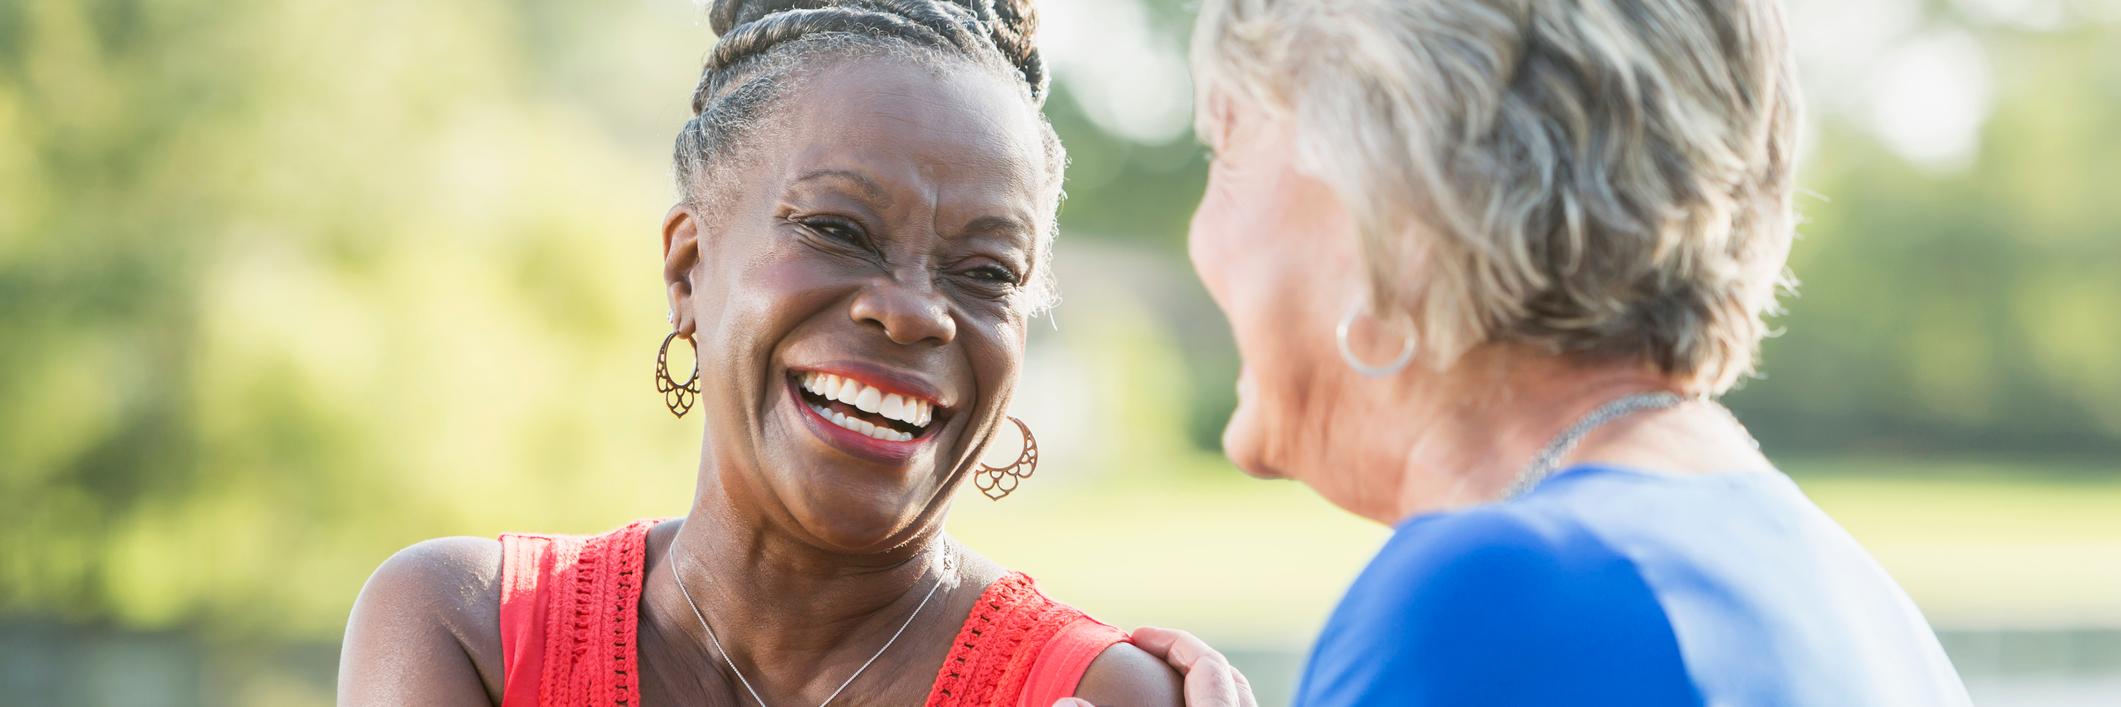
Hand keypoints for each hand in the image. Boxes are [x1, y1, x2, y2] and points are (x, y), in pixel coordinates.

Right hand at [1056, 626, 1256, 706]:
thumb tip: (1065, 703)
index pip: (1208, 663)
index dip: (1171, 641)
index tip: (1136, 636)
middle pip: (1230, 677)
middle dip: (1187, 655)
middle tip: (1150, 650)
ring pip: (1235, 699)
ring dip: (1199, 682)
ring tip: (1162, 677)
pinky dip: (1205, 703)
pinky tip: (1172, 706)